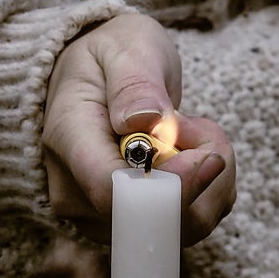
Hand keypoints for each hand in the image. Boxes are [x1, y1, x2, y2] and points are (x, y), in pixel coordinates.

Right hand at [42, 11, 235, 247]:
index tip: (206, 155)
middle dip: (200, 176)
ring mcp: (101, 216)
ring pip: (181, 229)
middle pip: (154, 222)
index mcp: (69, 141)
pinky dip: (206, 190)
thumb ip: (135, 82)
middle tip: (195, 125)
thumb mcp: (125, 48)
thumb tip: (143, 120)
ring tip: (188, 131)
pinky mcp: (130, 226)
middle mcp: (76, 192)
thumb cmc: (111, 58)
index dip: (170, 186)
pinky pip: (189, 225)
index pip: (113, 192)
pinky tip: (187, 153)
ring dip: (209, 181)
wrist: (98, 79)